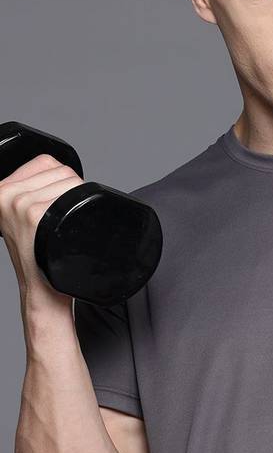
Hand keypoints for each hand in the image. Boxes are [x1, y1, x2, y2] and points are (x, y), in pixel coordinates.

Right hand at [0, 152, 84, 307]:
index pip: (43, 161)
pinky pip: (73, 193)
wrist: (41, 291)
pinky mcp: (34, 214)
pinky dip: (83, 205)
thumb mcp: (20, 221)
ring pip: (69, 180)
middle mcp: (5, 195)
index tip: (59, 203)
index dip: (62, 179)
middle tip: (66, 219)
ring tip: (67, 225)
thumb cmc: (38, 258)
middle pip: (60, 170)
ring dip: (81, 198)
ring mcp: (19, 204)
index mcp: (0, 192)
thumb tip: (53, 175)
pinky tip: (71, 224)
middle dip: (73, 189)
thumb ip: (28, 196)